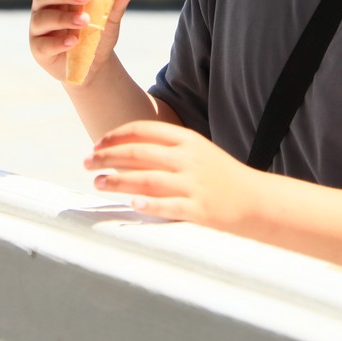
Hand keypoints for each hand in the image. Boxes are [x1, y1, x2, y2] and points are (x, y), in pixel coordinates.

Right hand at [28, 0, 134, 84]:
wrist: (93, 65)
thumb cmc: (96, 33)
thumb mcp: (109, 18)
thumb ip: (115, 3)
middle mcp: (44, 7)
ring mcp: (38, 28)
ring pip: (42, 17)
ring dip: (64, 18)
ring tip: (84, 21)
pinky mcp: (38, 49)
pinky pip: (43, 44)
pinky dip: (59, 42)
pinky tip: (74, 41)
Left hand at [85, 121, 259, 227]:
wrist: (255, 201)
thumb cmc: (219, 176)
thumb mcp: (197, 152)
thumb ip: (167, 149)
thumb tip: (125, 148)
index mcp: (188, 141)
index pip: (144, 130)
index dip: (116, 135)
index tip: (96, 143)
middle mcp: (188, 159)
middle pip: (138, 153)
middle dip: (107, 157)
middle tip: (86, 162)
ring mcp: (194, 185)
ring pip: (146, 180)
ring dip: (117, 180)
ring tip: (98, 183)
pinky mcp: (198, 210)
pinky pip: (168, 206)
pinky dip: (148, 205)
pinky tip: (131, 204)